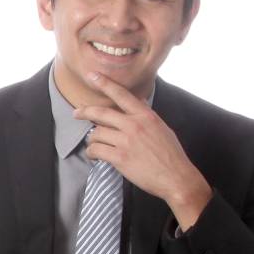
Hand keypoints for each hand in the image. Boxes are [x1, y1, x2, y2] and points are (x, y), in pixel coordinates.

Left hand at [73, 72, 212, 228]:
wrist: (176, 178)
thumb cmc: (172, 156)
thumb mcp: (162, 128)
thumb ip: (147, 116)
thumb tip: (138, 102)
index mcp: (145, 115)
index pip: (121, 94)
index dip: (105, 83)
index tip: (92, 76)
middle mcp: (134, 125)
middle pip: (102, 113)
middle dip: (85, 112)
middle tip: (77, 113)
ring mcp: (126, 141)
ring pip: (97, 133)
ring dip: (92, 139)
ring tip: (94, 145)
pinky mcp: (120, 158)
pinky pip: (97, 150)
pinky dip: (92, 152)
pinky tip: (94, 155)